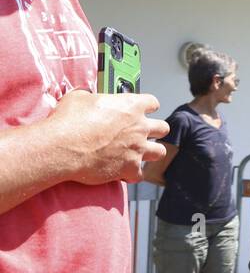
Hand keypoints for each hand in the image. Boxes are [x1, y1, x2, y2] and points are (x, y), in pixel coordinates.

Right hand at [50, 90, 167, 184]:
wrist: (62, 147)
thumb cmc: (68, 120)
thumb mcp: (78, 98)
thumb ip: (91, 97)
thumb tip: (88, 98)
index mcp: (131, 106)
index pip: (152, 102)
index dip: (147, 106)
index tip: (141, 110)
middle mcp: (140, 127)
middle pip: (163, 128)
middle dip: (154, 131)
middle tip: (140, 134)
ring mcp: (138, 149)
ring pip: (160, 152)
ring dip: (150, 153)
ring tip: (136, 154)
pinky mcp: (130, 168)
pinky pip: (140, 175)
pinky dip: (131, 175)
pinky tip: (122, 173)